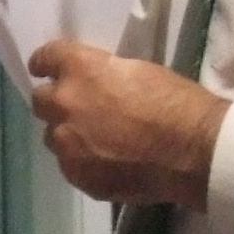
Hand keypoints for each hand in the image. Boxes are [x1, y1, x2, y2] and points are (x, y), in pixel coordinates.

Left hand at [29, 40, 227, 206]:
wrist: (192, 151)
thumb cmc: (175, 103)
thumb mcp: (136, 72)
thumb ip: (103, 77)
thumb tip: (94, 90)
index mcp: (80, 69)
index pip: (45, 58)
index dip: (45, 63)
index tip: (44, 69)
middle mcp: (64, 104)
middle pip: (40, 101)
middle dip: (55, 102)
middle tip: (77, 109)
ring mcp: (67, 144)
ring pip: (53, 137)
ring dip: (68, 135)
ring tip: (96, 142)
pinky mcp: (77, 175)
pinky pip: (69, 165)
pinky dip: (83, 161)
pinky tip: (107, 163)